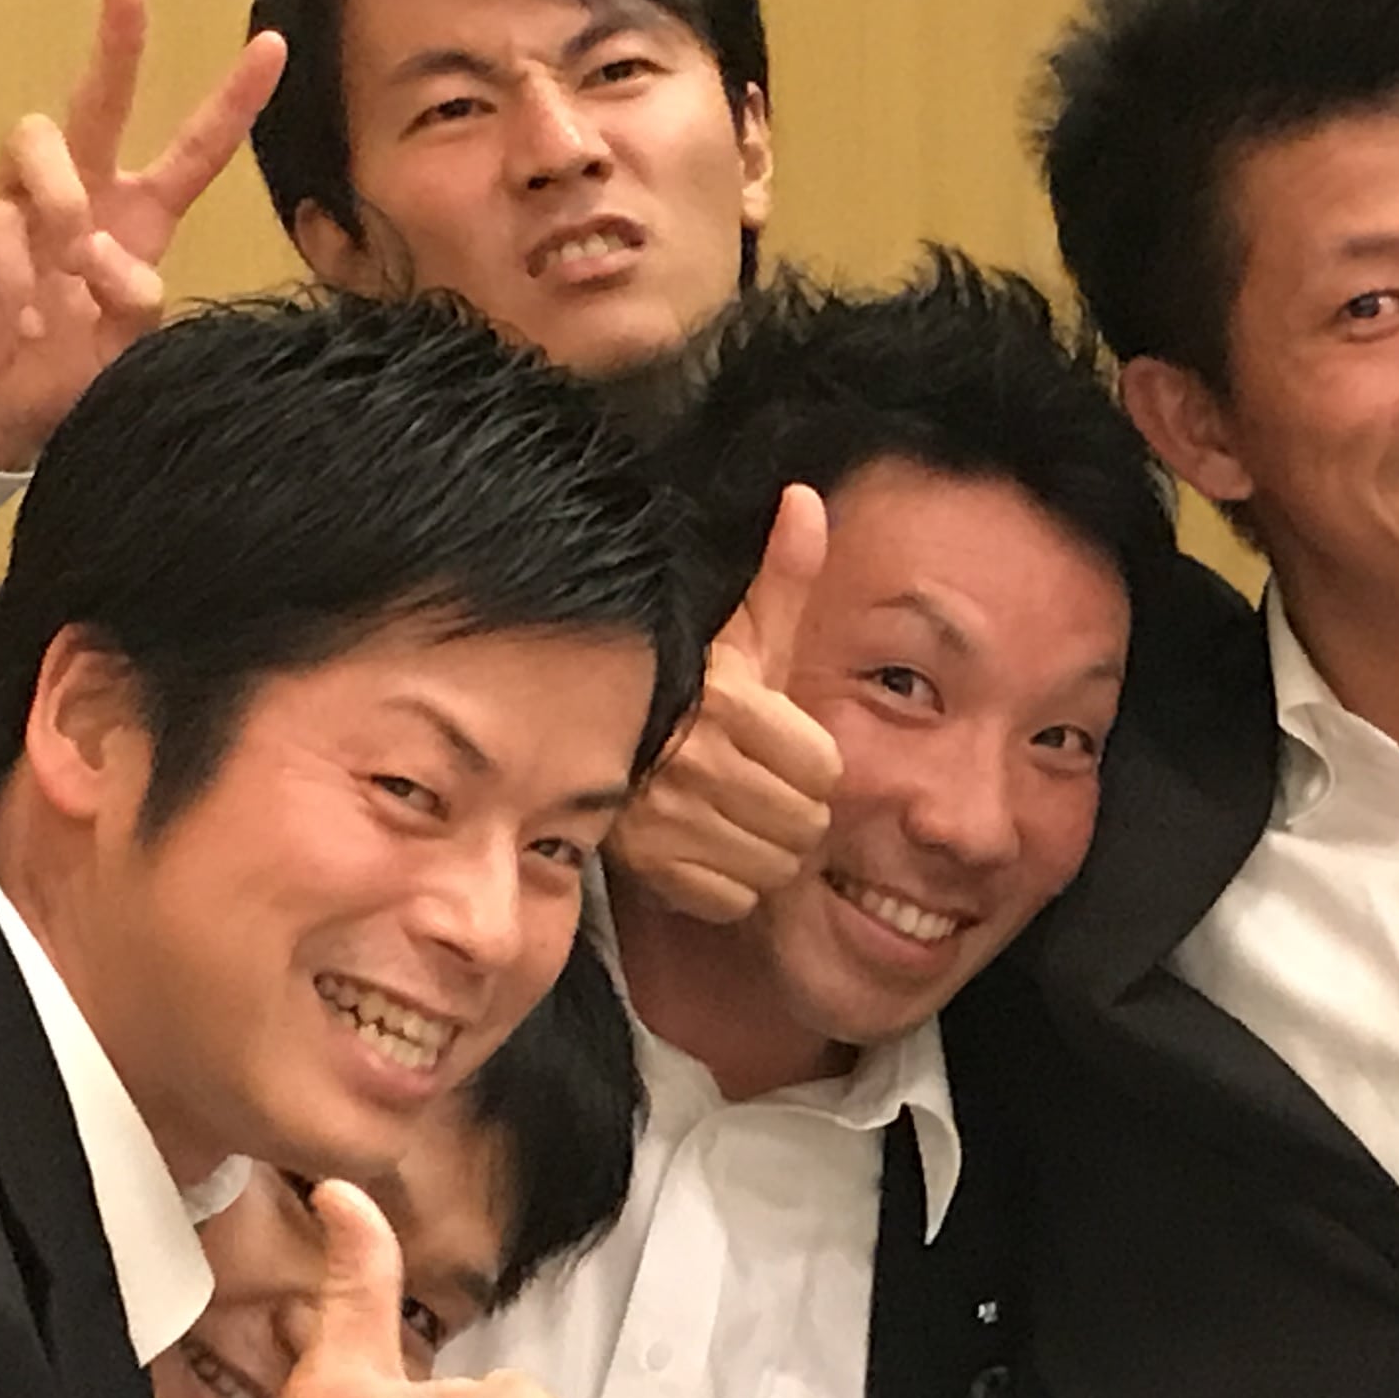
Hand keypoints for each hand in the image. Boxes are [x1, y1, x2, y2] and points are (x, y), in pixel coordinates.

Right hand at [0, 0, 288, 469]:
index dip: (232, 101)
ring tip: (68, 263)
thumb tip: (113, 259)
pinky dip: (17, 268)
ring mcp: (18, 199)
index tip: (274, 45)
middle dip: (118, 40)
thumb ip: (132, 308)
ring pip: (39, 139)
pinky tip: (29, 315)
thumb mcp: (119, 355)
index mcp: (138, 219)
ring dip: (61, 199)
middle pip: (99, 100)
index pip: (193, 153)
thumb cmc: (62, 376)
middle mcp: (82, 193)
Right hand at [606, 484, 839, 921]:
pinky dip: (727, 883)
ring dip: (764, 850)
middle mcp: (697, 763)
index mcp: (728, 703)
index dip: (810, 763)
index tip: (779, 750)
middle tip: (760, 788)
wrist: (574, 742)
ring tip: (734, 817)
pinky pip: (731, 899)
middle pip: (806, 824)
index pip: (824, 768)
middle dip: (792, 810)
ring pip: (773, 867)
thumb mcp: (733, 633)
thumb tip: (807, 498)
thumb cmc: (680, 689)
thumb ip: (782, 576)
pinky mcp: (649, 871)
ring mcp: (670, 823)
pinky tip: (708, 849)